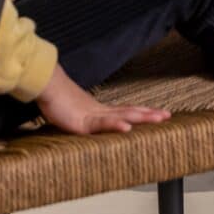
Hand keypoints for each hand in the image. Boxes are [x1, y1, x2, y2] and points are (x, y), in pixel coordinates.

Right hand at [35, 66, 169, 135]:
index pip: (125, 111)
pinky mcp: (83, 122)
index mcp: (99, 110)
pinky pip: (102, 124)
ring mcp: (93, 115)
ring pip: (123, 115)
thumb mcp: (72, 114)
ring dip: (142, 117)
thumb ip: (80, 119)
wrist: (45, 86)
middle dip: (150, 114)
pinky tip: (128, 127)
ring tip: (159, 118)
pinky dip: (116, 125)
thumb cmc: (55, 100)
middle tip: (168, 115)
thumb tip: (82, 121)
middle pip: (130, 111)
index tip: (157, 113)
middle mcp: (100, 111)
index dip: (142, 112)